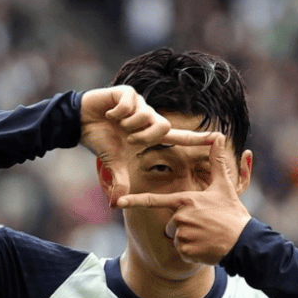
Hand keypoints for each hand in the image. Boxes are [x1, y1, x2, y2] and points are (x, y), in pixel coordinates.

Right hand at [80, 86, 209, 206]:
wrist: (79, 121)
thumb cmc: (100, 140)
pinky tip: (109, 114)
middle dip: (144, 137)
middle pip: (163, 126)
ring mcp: (139, 103)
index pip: (178, 137)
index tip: (218, 138)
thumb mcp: (113, 163)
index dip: (197, 139)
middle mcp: (148, 117)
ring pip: (146, 115)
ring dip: (129, 124)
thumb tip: (115, 204)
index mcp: (150, 133)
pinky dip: (118, 112)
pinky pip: (130, 103)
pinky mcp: (127, 93)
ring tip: (116, 124)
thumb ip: (120, 181)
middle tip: (128, 140)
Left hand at [116, 134, 251, 264]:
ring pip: (175, 238)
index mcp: (185, 200)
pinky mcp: (186, 251)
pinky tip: (205, 247)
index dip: (134, 201)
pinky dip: (192, 252)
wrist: (243, 241)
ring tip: (206, 236)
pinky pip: (181, 252)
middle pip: (170, 224)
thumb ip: (217, 162)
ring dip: (188, 240)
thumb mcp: (225, 186)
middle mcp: (180, 217)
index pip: (154, 200)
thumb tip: (219, 136)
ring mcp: (182, 235)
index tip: (117, 202)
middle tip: (204, 226)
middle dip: (183, 227)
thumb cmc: (232, 213)